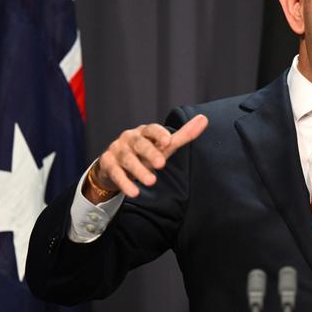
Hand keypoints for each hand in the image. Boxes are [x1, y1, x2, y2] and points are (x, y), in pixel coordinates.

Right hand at [85, 114, 208, 202]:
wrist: (114, 164)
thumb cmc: (145, 153)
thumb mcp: (163, 145)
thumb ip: (183, 135)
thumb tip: (204, 118)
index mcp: (144, 132)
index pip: (151, 129)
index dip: (159, 134)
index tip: (168, 141)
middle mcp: (129, 138)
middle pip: (140, 144)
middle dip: (150, 153)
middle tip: (161, 164)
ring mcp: (117, 150)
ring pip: (128, 159)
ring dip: (139, 171)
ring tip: (151, 182)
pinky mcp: (108, 164)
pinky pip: (116, 173)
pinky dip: (124, 183)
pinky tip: (134, 193)